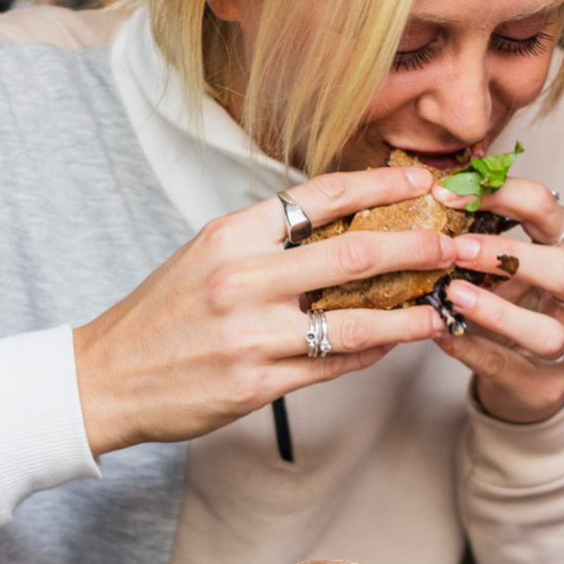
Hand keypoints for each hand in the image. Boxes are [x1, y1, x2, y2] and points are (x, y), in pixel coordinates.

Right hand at [74, 165, 455, 455]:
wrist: (106, 377)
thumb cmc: (160, 314)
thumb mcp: (205, 256)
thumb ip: (266, 241)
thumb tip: (338, 227)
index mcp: (231, 235)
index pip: (321, 195)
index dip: (382, 183)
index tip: (423, 178)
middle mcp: (243, 278)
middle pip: (355, 253)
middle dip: (419, 246)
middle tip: (457, 244)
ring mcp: (252, 335)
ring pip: (356, 321)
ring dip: (410, 313)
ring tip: (443, 307)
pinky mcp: (257, 384)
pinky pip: (333, 365)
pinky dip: (371, 352)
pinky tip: (394, 343)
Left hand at [431, 176, 563, 422]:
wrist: (527, 377)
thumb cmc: (512, 304)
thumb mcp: (503, 264)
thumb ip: (479, 233)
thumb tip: (430, 190)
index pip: (549, 208)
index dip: (502, 195)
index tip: (448, 194)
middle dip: (511, 256)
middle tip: (457, 249)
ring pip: (547, 330)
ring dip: (496, 311)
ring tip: (452, 294)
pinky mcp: (544, 383)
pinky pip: (507, 366)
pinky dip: (472, 349)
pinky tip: (441, 333)